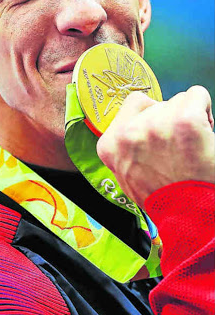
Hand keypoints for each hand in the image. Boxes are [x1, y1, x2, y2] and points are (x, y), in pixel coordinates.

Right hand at [96, 85, 214, 208]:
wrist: (190, 219)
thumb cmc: (164, 199)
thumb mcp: (126, 175)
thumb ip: (125, 148)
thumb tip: (137, 124)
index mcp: (109, 145)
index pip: (132, 105)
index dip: (150, 118)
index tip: (159, 135)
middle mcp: (128, 132)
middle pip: (156, 104)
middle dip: (169, 120)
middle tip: (178, 149)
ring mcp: (156, 125)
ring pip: (177, 101)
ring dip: (187, 117)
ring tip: (192, 148)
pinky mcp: (184, 121)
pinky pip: (197, 95)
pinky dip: (204, 109)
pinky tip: (205, 135)